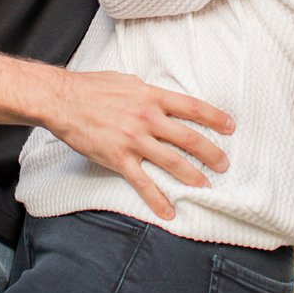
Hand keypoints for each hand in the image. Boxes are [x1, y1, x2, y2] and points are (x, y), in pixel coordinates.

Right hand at [46, 68, 234, 219]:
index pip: (192, 107)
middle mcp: (147, 118)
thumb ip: (148, 93)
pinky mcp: (118, 158)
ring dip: (192, 176)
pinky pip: (142, 183)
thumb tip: (162, 101)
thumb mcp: (127, 81)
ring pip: (171, 162)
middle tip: (224, 164)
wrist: (63, 100)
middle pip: (188, 138)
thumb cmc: (93, 87)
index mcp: (151, 96)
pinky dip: (157, 199)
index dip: (215, 118)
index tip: (230, 127)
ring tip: (206, 187)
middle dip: (211, 152)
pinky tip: (169, 211)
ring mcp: (133, 140)